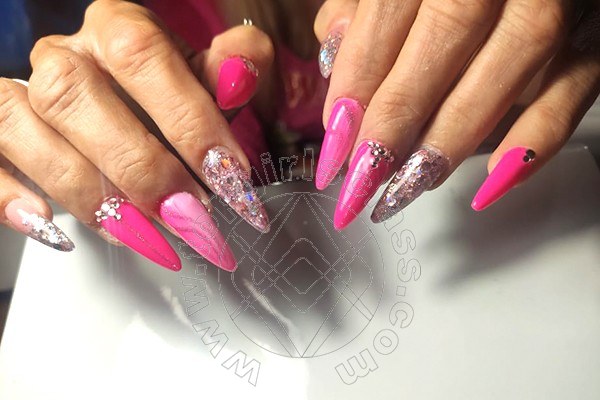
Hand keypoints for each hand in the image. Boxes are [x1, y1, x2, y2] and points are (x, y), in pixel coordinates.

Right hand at [0, 0, 273, 270]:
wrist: (120, 105)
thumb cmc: (167, 97)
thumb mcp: (207, 83)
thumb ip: (232, 72)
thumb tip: (241, 78)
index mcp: (116, 29)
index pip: (142, 54)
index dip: (188, 119)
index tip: (229, 177)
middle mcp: (63, 55)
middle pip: (75, 93)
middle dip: (140, 166)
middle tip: (189, 215)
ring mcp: (23, 93)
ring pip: (23, 127)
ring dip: (88, 191)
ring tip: (142, 233)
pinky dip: (9, 196)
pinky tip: (51, 228)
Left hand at [314, 0, 599, 227]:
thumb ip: (363, 3)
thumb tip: (336, 54)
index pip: (389, 10)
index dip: (357, 80)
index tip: (336, 141)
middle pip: (447, 35)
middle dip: (396, 119)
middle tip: (362, 179)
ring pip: (512, 63)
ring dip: (453, 136)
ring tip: (408, 186)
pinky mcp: (595, 32)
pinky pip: (577, 86)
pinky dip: (539, 138)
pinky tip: (494, 180)